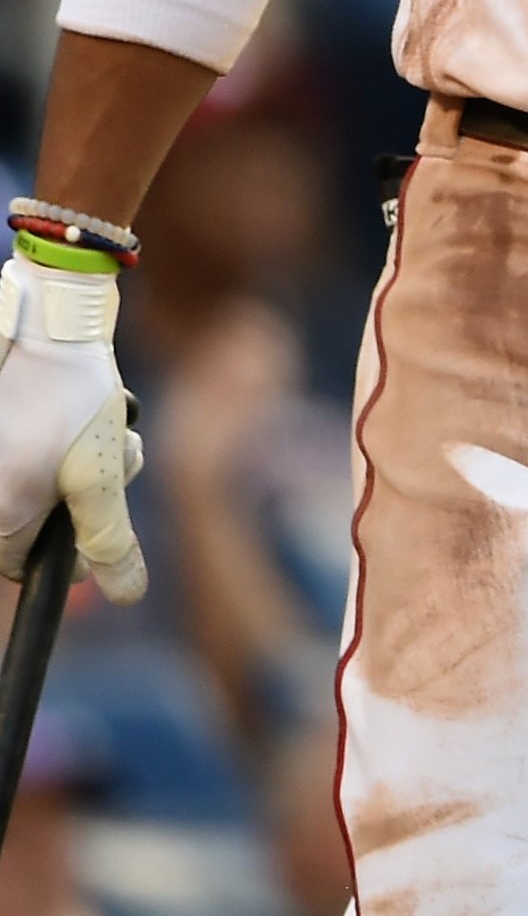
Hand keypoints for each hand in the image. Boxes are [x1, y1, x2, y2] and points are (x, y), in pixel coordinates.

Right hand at [0, 252, 143, 604]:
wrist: (47, 320)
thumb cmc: (69, 395)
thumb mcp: (98, 473)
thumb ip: (108, 538)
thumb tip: (126, 595)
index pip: (21, 563)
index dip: (71, 546)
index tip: (102, 515)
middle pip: (35, 519)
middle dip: (87, 493)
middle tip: (118, 453)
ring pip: (43, 481)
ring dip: (88, 462)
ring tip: (109, 425)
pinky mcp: (5, 427)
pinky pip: (30, 452)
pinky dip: (70, 440)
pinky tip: (92, 412)